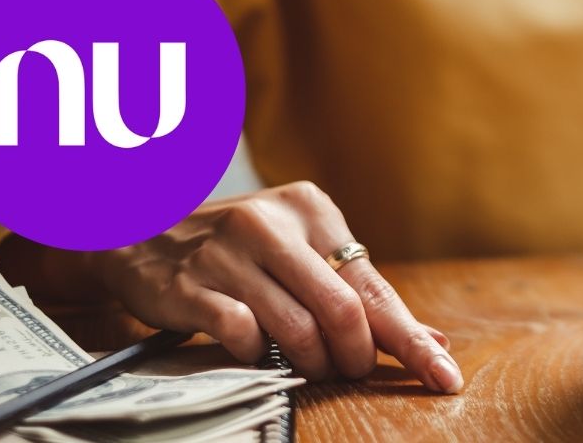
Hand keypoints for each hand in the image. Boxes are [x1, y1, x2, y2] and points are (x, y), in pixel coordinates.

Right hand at [81, 181, 462, 389]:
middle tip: (353, 371)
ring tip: (312, 367)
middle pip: (344, 309)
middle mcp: (271, 224)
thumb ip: (361, 293)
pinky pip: (244, 336)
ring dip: (314, 363)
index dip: (412, 339)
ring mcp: (228, 253)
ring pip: (299, 328)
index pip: (374, 285)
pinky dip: (261, 356)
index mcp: (310, 209)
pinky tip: (258, 349)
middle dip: (358, 355)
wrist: (139, 229)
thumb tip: (432, 338)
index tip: (443, 375)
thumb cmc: (238, 247)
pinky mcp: (191, 286)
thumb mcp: (300, 249)